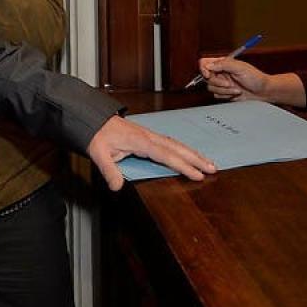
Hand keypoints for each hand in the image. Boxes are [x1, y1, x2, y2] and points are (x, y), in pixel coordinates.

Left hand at [87, 115, 215, 190]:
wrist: (93, 119)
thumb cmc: (97, 135)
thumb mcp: (99, 153)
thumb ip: (109, 170)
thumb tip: (117, 187)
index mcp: (141, 141)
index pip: (166, 155)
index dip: (183, 166)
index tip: (197, 175)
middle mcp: (149, 136)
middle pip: (177, 148)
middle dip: (196, 158)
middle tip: (213, 168)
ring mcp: (149, 135)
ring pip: (176, 144)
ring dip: (192, 153)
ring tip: (208, 162)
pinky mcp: (148, 135)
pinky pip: (170, 142)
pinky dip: (183, 149)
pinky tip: (189, 154)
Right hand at [199, 57, 270, 101]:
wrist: (262, 92)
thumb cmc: (255, 78)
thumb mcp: (240, 67)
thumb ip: (223, 64)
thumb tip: (208, 65)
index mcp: (223, 63)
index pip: (205, 63)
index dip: (204, 69)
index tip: (209, 74)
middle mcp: (220, 72)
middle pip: (206, 77)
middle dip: (218, 82)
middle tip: (229, 83)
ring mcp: (222, 83)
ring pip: (211, 87)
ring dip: (224, 90)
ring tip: (236, 89)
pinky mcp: (224, 93)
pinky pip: (217, 95)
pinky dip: (226, 95)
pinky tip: (235, 93)